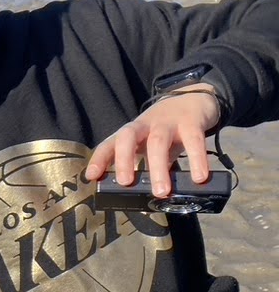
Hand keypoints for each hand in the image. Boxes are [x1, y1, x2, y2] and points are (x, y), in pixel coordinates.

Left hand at [85, 86, 220, 196]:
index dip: (99, 158)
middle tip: (125, 183)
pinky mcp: (192, 121)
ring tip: (161, 192)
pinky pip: (194, 140)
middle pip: (127, 138)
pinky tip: (199, 177)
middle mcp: (145, 125)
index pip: (109, 143)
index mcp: (131, 132)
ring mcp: (167, 122)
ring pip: (158, 142)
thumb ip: (145, 164)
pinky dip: (197, 159)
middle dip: (123, 160)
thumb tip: (142, 194)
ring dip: (158, 168)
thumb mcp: (150, 144)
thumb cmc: (167, 128)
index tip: (92, 176)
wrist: (195, 97)